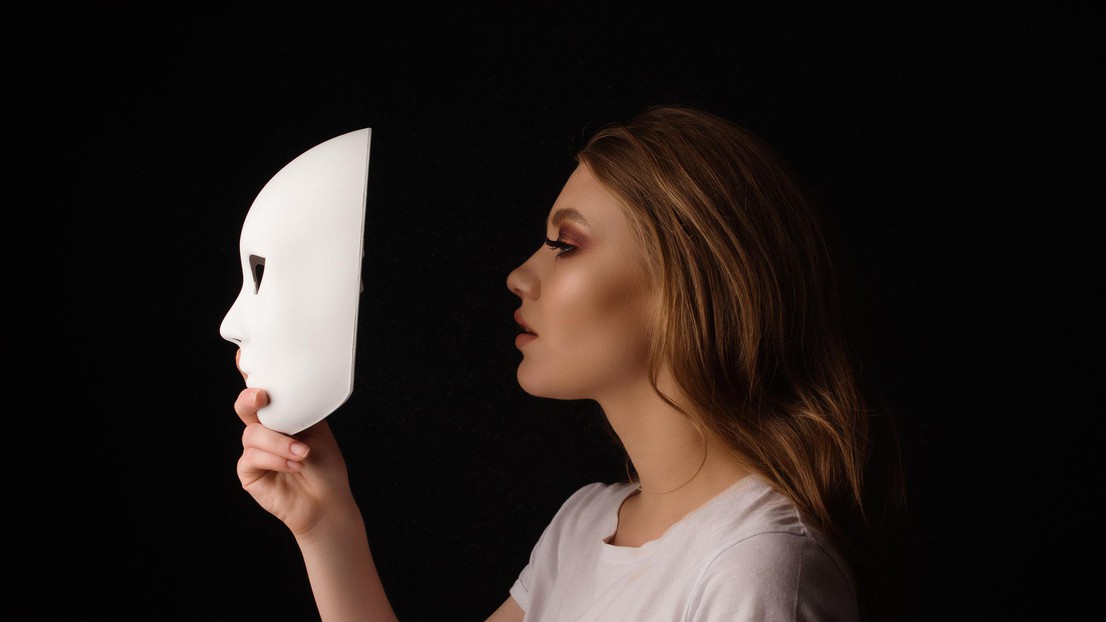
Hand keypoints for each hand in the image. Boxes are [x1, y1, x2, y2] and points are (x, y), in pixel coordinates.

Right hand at [233, 353, 355, 535]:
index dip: (249, 373)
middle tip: (262, 396)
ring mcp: (254, 451)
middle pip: (245, 407)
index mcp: (280, 416)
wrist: (327, 500)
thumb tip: (296, 385)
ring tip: (303, 454)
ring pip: (253, 435)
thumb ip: (301, 409)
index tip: (242, 356)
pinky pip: (252, 457)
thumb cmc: (325, 466)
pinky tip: (295, 464)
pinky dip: (276, 459)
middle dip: (250, 398)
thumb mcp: (317, 429)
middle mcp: (263, 430)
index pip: (262, 392)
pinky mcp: (249, 472)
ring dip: (280, 443)